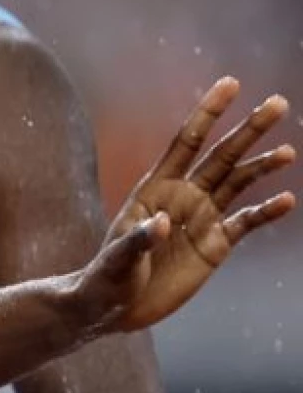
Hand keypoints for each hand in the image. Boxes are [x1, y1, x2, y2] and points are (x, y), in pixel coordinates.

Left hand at [75, 79, 293, 332]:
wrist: (115, 308)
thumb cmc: (107, 278)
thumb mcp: (117, 259)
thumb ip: (138, 239)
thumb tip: (161, 222)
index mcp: (155, 188)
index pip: (186, 142)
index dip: (208, 113)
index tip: (231, 84)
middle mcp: (183, 196)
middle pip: (221, 156)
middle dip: (248, 130)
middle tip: (277, 103)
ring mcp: (201, 219)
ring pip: (238, 183)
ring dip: (262, 166)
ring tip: (288, 152)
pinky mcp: (215, 245)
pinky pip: (245, 222)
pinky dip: (265, 212)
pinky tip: (285, 201)